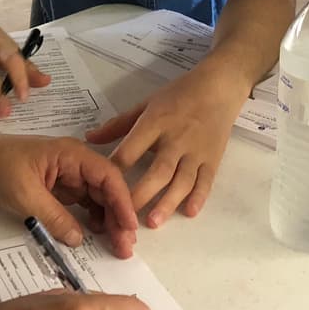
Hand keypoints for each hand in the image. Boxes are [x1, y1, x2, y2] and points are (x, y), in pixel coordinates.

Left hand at [0, 133, 138, 257]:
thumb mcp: (25, 195)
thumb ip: (54, 217)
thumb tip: (79, 239)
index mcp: (73, 155)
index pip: (108, 176)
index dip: (123, 201)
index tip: (130, 227)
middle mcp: (77, 163)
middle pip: (107, 190)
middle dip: (119, 217)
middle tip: (126, 247)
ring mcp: (70, 176)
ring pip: (98, 199)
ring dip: (109, 221)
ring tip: (117, 246)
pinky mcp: (61, 188)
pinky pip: (84, 204)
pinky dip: (93, 220)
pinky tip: (98, 236)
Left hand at [86, 65, 243, 227]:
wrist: (219, 87)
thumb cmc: (178, 95)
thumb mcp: (146, 104)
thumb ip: (119, 124)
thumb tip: (89, 138)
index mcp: (156, 122)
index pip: (132, 148)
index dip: (117, 167)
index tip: (102, 186)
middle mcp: (176, 139)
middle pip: (158, 170)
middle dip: (142, 194)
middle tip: (126, 216)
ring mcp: (196, 151)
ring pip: (182, 181)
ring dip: (168, 202)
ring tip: (153, 222)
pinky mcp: (213, 158)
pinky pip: (206, 181)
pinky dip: (199, 197)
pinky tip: (189, 212)